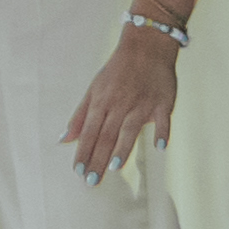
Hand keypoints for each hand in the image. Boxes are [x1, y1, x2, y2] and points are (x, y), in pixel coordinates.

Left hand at [64, 15, 184, 181]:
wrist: (146, 47)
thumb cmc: (117, 71)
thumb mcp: (93, 89)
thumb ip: (80, 116)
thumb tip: (64, 139)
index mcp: (101, 102)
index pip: (89, 133)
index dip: (83, 152)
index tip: (78, 172)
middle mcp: (120, 105)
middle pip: (107, 136)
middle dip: (98, 159)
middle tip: (92, 181)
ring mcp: (142, 104)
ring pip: (130, 129)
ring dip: (123, 148)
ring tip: (115, 167)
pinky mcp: (163, 102)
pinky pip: (163, 120)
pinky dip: (161, 132)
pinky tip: (159, 147)